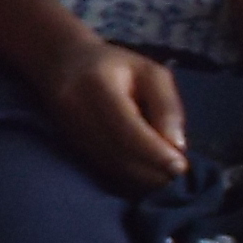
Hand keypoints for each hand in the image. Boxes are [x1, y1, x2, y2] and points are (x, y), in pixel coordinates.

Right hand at [39, 38, 189, 189]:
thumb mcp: (150, 73)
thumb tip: (177, 146)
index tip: (180, 166)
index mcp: (97, 85)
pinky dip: (128, 175)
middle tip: (177, 174)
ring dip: (141, 177)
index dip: (154, 152)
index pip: (127, 128)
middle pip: (117, 152)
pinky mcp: (70, 144)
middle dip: (151, 170)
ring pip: (109, 165)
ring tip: (165, 175)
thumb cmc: (115, 65)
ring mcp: (69, 130)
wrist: (62, 64)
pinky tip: (145, 172)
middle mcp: (76, 109)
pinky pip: (102, 167)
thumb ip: (166, 106)